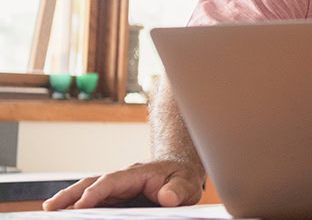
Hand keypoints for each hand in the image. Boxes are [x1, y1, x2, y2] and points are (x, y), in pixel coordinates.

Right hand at [42, 160, 204, 209]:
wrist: (181, 171)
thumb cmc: (182, 178)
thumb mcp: (186, 184)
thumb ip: (178, 190)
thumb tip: (168, 197)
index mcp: (138, 173)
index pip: (112, 181)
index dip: (96, 192)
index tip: (81, 204)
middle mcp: (123, 179)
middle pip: (92, 183)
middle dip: (71, 194)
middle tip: (50, 207)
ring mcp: (117, 188)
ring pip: (89, 190)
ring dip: (69, 199)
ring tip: (51, 211)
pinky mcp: (116, 197)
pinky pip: (95, 200)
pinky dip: (79, 205)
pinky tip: (68, 213)